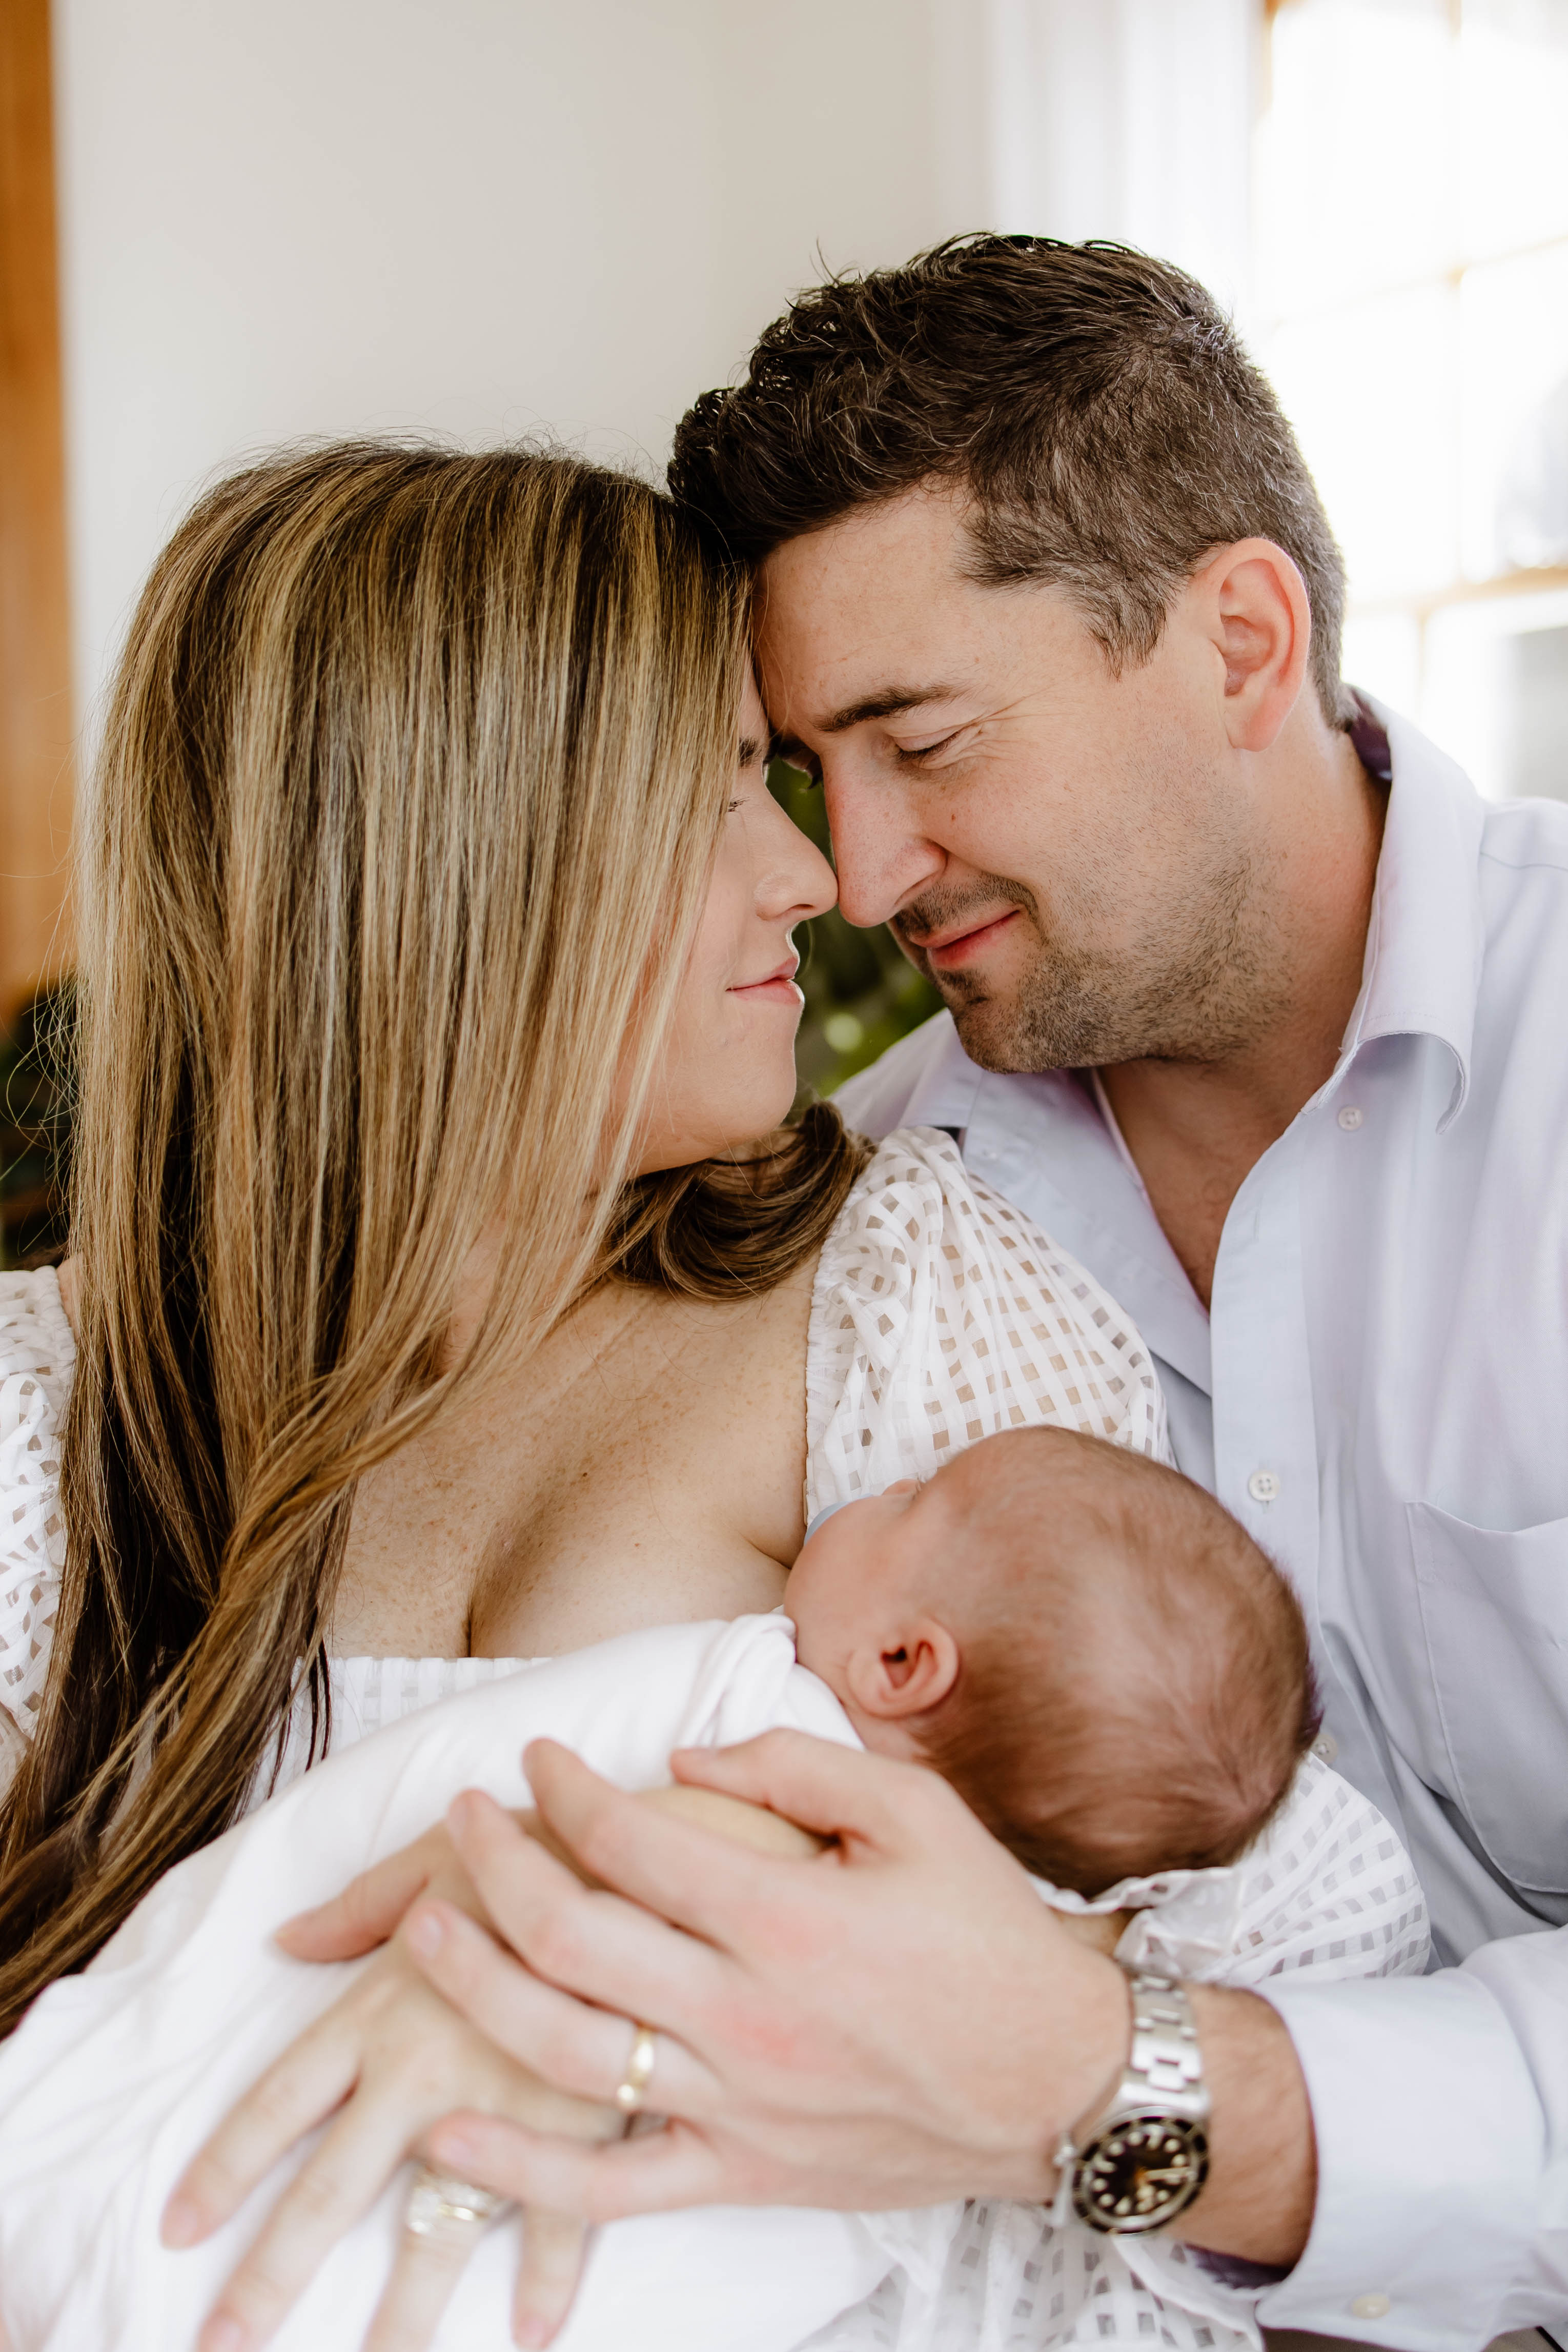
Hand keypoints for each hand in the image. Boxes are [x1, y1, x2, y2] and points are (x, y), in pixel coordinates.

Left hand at [162, 1822, 618, 2351]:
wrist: (661, 1858)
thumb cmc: (544, 1847)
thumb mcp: (438, 1857)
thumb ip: (359, 1905)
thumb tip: (287, 1936)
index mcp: (381, 2006)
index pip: (278, 2102)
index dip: (223, 2167)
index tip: (178, 2229)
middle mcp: (426, 2068)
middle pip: (329, 2190)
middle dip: (271, 2275)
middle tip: (223, 2343)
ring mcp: (503, 2104)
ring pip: (433, 2230)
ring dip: (402, 2314)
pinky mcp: (583, 2120)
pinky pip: (559, 2220)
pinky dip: (549, 2282)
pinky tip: (533, 2333)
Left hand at [400, 1733, 1131, 2220]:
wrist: (1057, 2079)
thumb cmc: (986, 1933)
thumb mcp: (912, 1812)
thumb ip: (794, 1765)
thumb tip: (683, 1752)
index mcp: (786, 1915)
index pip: (631, 1839)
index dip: (563, 1789)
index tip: (531, 1757)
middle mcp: (746, 2013)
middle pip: (572, 1935)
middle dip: (494, 1865)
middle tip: (459, 1817)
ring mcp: (737, 2104)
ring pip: (565, 2051)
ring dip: (476, 1985)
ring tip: (420, 1932)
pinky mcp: (742, 2172)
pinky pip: (609, 2186)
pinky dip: (519, 2168)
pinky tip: (448, 2131)